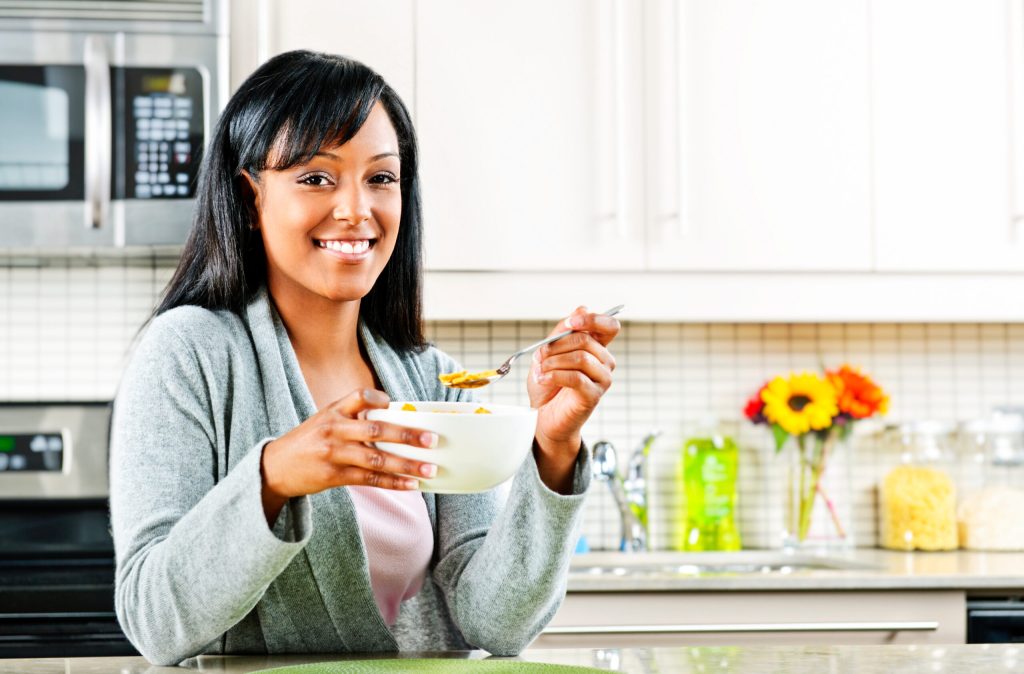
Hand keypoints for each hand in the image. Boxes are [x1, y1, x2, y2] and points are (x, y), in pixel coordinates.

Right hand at [260, 388, 438, 524]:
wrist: (274, 467)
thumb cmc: (308, 441)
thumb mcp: (325, 420)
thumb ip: (354, 418)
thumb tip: (395, 421)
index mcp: (334, 411)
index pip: (359, 397)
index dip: (379, 399)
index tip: (395, 403)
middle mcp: (334, 430)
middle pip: (376, 430)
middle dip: (407, 435)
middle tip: (432, 439)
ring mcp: (334, 454)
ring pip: (376, 459)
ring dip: (406, 465)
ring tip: (429, 469)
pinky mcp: (333, 476)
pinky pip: (369, 479)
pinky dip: (392, 482)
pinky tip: (411, 485)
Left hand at [527, 306, 619, 491]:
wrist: (541, 417)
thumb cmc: (547, 386)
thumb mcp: (548, 352)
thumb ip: (563, 331)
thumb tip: (581, 309)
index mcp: (596, 348)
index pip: (609, 326)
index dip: (592, 319)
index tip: (571, 323)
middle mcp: (604, 362)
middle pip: (586, 339)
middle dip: (557, 345)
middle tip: (541, 356)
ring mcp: (602, 379)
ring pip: (580, 357)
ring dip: (553, 362)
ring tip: (541, 371)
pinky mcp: (594, 395)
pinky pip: (576, 377)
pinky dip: (554, 375)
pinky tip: (544, 380)